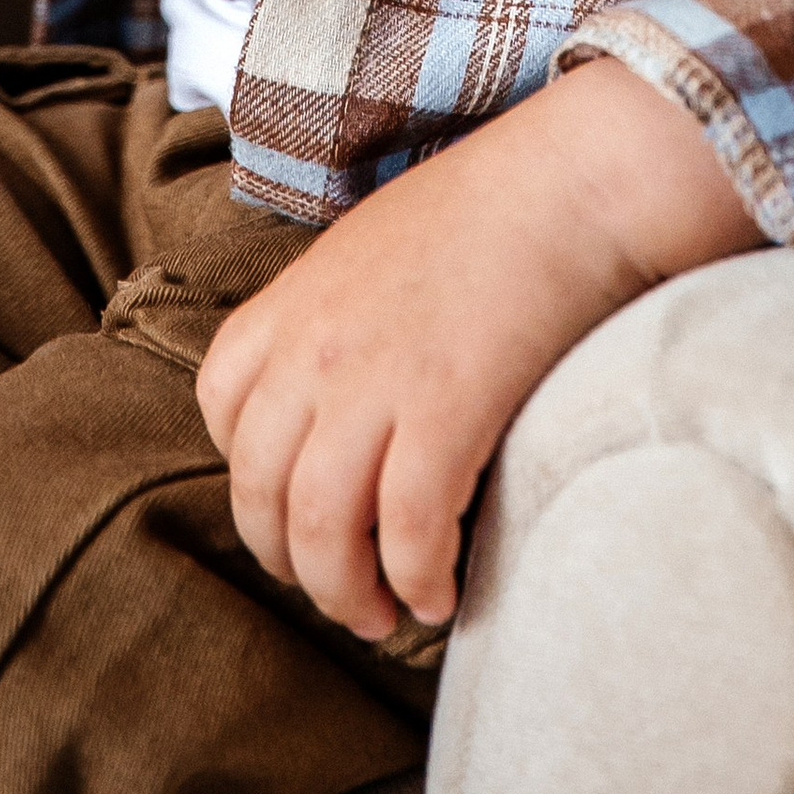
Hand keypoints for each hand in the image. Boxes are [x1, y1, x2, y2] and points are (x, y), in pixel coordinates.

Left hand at [196, 54, 758, 640]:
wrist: (572, 178)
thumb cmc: (490, 207)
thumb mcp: (374, 245)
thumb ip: (336, 315)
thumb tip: (341, 393)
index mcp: (294, 300)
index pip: (221, 408)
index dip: (252, 473)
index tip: (296, 505)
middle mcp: (314, 345)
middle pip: (259, 490)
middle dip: (291, 563)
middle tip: (342, 590)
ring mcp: (374, 379)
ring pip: (319, 528)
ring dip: (347, 594)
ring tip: (385, 614)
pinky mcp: (445, 409)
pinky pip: (408, 531)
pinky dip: (419, 580)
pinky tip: (441, 593)